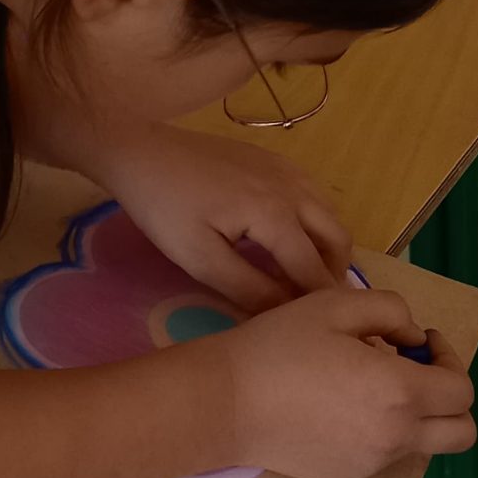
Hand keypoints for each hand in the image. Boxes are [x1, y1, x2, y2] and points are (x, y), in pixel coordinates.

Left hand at [96, 125, 351, 310]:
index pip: (314, 270)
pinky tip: (287, 237)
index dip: (316, 302)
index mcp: (276, 214)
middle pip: (337, 239)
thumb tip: (286, 314)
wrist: (141, 151)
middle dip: (332, 274)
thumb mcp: (200, 259)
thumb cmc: (164, 207)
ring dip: (327, 246)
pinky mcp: (274, 159)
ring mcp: (286, 169)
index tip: (312, 327)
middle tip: (311, 302)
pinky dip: (314, 221)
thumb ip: (249, 290)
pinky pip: (313, 194)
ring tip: (301, 274)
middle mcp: (293, 188)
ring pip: (330, 214)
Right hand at [225, 287, 476, 477]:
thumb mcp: (334, 306)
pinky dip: (380, 431)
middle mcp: (396, 436)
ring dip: (414, 414)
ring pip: (423, 444)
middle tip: (414, 372)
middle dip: (450, 399)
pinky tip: (338, 407)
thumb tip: (413, 339)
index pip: (461, 390)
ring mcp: (373, 462)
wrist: (227, 402)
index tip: (419, 341)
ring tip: (368, 385)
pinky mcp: (349, 475)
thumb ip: (390, 311)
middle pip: (461, 433)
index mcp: (399, 392)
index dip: (451, 360)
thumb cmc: (279, 347)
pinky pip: (384, 454)